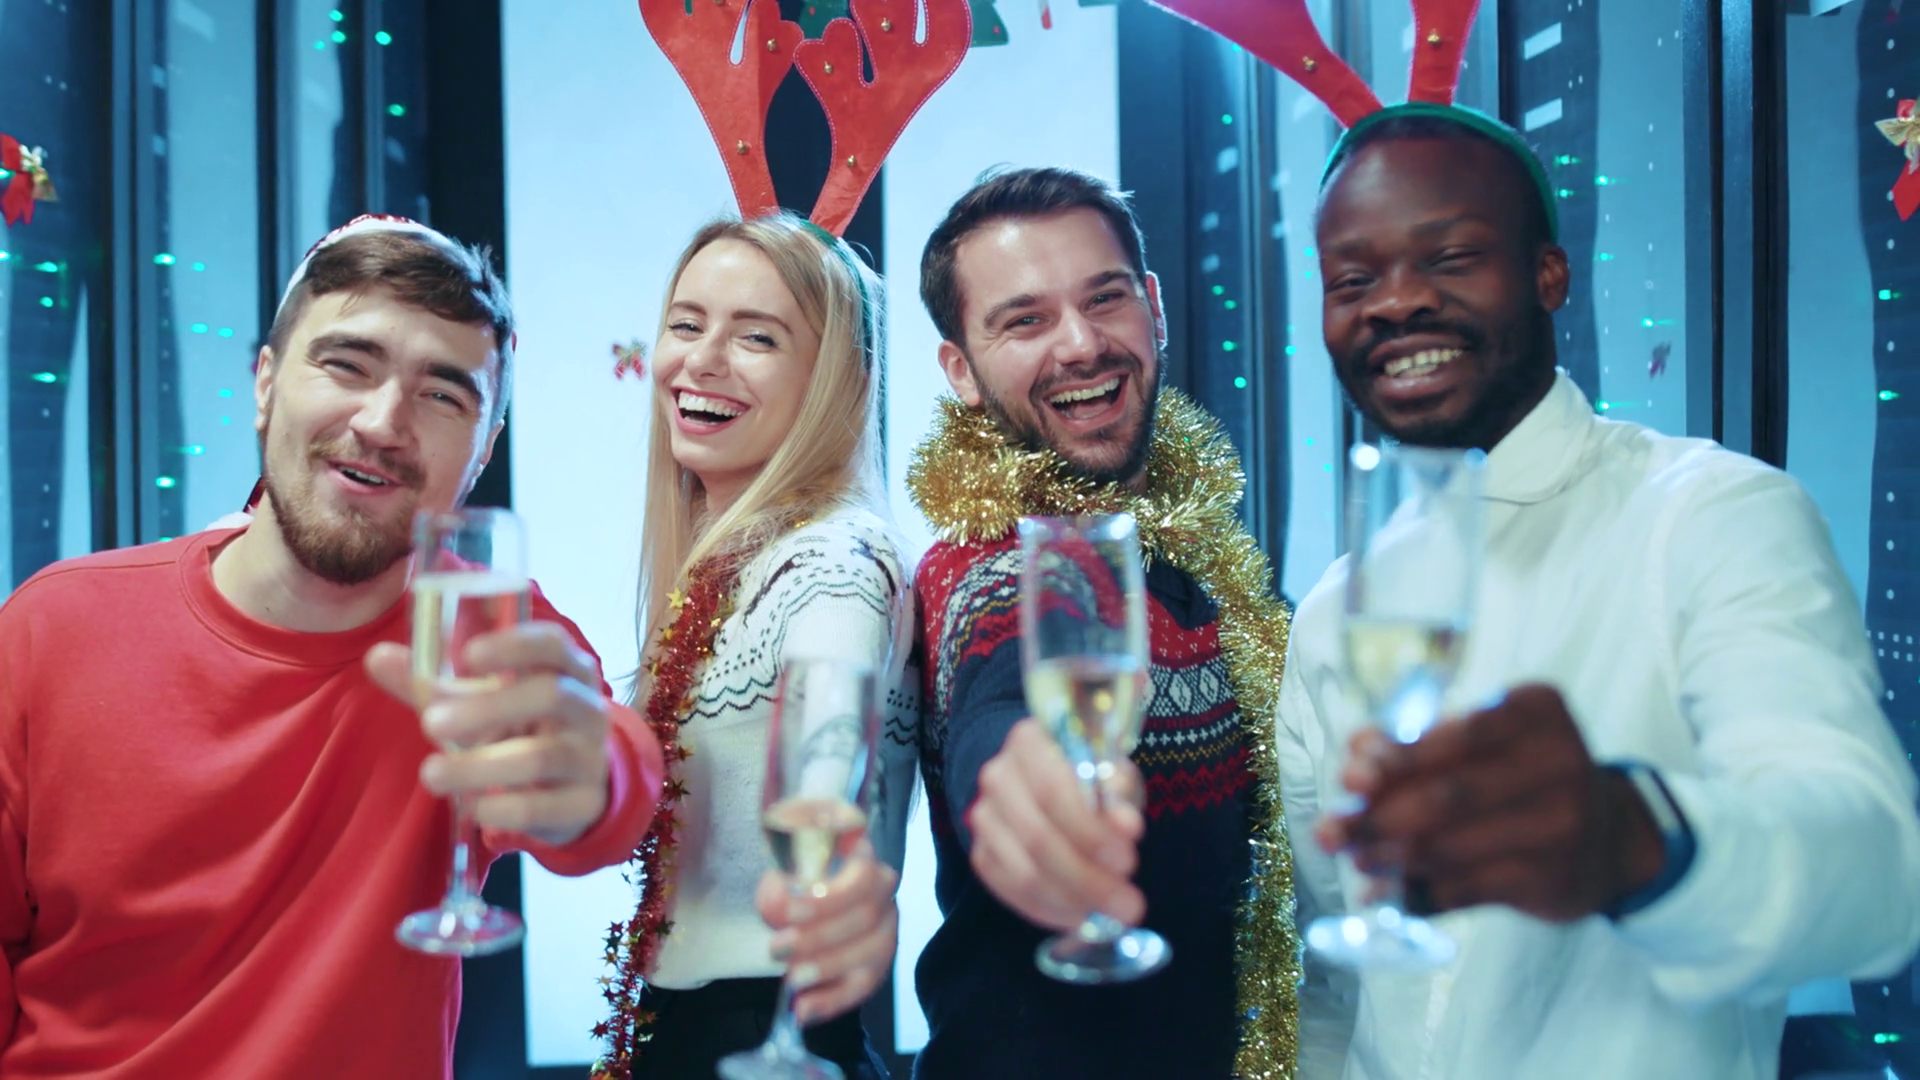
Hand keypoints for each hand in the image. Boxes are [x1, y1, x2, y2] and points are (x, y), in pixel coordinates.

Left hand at [366, 622, 612, 846]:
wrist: (574, 788)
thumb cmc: (521, 729)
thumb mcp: (483, 703)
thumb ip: (433, 683)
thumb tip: (376, 657)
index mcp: (566, 670)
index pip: (552, 644)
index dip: (514, 645)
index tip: (468, 655)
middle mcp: (587, 709)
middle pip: (551, 695)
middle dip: (489, 708)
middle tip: (429, 724)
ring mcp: (590, 757)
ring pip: (544, 756)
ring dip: (482, 766)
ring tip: (431, 773)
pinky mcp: (584, 803)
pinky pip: (545, 806)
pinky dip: (502, 809)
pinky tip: (472, 808)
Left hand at [756, 839, 899, 1025]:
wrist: (807, 910)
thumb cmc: (797, 886)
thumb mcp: (783, 878)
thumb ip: (779, 889)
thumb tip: (777, 903)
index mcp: (865, 862)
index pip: (862, 877)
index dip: (827, 899)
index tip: (786, 913)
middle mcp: (885, 895)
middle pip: (865, 918)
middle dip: (818, 937)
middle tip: (776, 949)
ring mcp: (888, 931)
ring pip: (871, 954)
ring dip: (827, 969)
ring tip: (791, 981)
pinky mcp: (879, 966)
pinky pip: (863, 987)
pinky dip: (832, 1001)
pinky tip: (804, 1010)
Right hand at [966, 719, 1146, 932]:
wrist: (1046, 783)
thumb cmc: (1089, 778)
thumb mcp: (1112, 777)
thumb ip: (1119, 800)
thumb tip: (1127, 827)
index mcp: (1029, 743)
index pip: (1053, 792)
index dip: (1091, 833)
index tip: (1128, 862)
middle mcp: (997, 777)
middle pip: (1038, 839)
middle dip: (1089, 880)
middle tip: (1129, 906)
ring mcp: (983, 818)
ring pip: (1024, 873)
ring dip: (1072, 902)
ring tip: (1110, 915)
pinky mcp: (980, 853)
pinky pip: (1010, 892)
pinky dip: (1048, 911)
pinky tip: (1079, 916)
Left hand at [1314, 684, 1663, 921]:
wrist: (1610, 837)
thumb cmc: (1526, 773)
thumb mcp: (1486, 739)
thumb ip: (1421, 740)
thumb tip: (1356, 753)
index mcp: (1536, 710)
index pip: (1457, 735)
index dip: (1397, 759)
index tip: (1349, 777)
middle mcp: (1559, 763)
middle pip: (1449, 796)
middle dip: (1378, 816)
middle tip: (1332, 830)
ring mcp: (1562, 825)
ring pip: (1452, 847)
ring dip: (1389, 856)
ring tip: (1353, 857)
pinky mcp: (1551, 880)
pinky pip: (1465, 889)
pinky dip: (1415, 893)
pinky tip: (1381, 893)